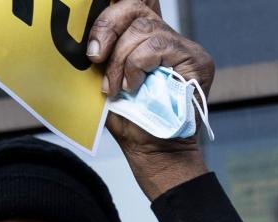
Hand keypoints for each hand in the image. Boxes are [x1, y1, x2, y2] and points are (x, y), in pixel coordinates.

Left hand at [86, 0, 212, 198]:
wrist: (153, 151)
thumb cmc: (131, 120)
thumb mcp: (105, 77)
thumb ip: (100, 51)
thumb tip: (79, 30)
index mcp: (145, 37)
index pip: (134, 2)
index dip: (113, 6)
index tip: (95, 31)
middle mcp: (168, 37)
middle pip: (134, 7)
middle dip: (106, 30)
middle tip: (95, 59)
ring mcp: (185, 47)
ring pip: (144, 28)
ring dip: (122, 59)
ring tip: (118, 86)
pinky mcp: (197, 60)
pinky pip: (158, 46)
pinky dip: (138, 65)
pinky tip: (135, 85)